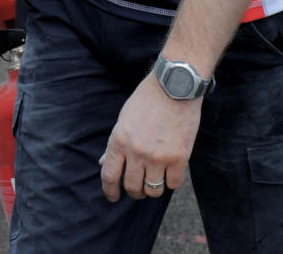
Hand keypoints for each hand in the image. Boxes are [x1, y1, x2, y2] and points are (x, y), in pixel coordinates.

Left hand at [99, 74, 201, 201]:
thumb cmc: (148, 98)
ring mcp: (158, 156)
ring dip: (153, 188)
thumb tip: (103, 163)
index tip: (113, 196)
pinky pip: (173, 184)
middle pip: (132, 187)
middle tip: (139, 189)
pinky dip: (172, 181)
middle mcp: (136, 151)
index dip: (110, 191)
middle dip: (135, 191)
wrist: (175, 85)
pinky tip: (171, 172)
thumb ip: (115, 143)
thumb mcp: (124, 118)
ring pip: (153, 190)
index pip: (109, 176)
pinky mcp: (179, 157)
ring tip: (156, 179)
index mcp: (120, 140)